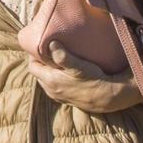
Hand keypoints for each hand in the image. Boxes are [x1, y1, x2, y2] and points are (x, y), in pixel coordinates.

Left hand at [28, 43, 142, 114]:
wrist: (109, 97)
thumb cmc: (94, 79)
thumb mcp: (79, 66)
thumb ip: (63, 56)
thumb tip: (50, 43)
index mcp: (50, 81)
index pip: (32, 66)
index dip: (33, 55)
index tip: (39, 45)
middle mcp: (51, 91)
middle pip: (38, 73)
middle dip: (41, 62)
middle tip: (47, 50)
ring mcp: (59, 96)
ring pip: (46, 81)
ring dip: (48, 71)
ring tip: (56, 59)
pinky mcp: (67, 99)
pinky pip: (55, 87)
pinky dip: (56, 79)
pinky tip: (65, 72)